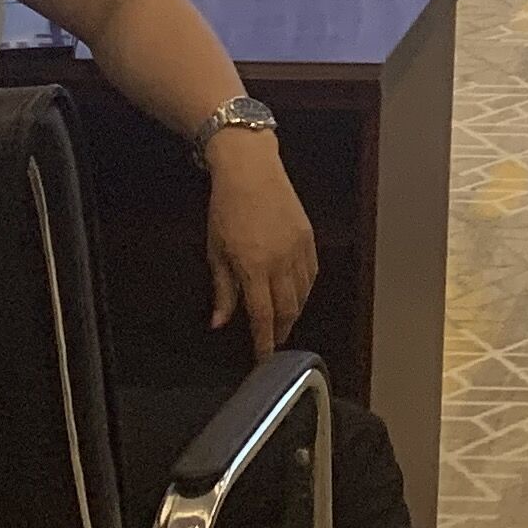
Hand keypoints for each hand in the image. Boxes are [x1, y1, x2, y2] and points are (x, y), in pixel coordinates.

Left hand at [204, 135, 318, 359]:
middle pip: (287, 309)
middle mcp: (281, 262)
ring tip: (284, 320)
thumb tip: (219, 322)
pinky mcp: (308, 236)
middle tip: (273, 341)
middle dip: (281, 330)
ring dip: (294, 312)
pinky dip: (306, 289)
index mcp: (254, 267)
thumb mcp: (216, 251)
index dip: (264, 341)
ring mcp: (298, 248)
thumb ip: (222, 290)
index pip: (262, 316)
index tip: (263, 358)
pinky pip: (311, 273)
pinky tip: (297, 293)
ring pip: (303, 293)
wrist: (250, 170)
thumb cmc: (226, 209)